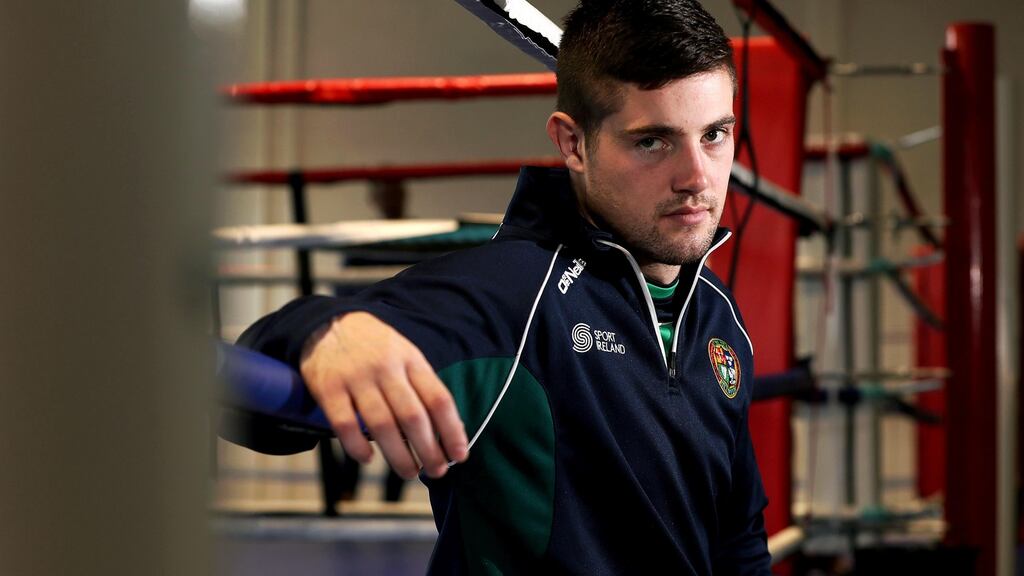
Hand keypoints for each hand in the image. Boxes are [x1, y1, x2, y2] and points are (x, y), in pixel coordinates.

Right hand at [300, 311, 467, 478]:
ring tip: (410, 472)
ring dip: (399, 456)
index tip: (459, 455)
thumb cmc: (376, 348)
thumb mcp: (406, 355)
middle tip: (437, 471)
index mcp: (411, 360)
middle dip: (429, 450)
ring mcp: (356, 378)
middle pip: (413, 416)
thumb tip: (449, 431)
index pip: (438, 399)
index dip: (452, 430)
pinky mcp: (328, 388)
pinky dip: (358, 447)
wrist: (329, 322)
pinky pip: (345, 424)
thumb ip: (424, 388)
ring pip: (382, 424)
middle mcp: (386, 368)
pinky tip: (368, 459)